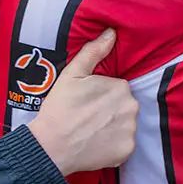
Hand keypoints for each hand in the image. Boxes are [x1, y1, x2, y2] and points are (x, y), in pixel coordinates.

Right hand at [29, 29, 138, 174]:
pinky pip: (124, 144)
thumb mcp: (72, 74)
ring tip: (91, 131)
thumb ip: (93, 51)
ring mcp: (130, 130)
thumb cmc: (60, 109)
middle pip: (124, 106)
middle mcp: (131, 107)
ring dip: (113, 127)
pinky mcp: (127, 150)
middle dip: (110, 110)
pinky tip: (97, 143)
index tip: (87, 103)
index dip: (101, 96)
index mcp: (121, 87)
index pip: (117, 88)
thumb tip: (111, 33)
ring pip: (125, 124)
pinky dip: (113, 144)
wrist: (51, 146)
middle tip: (88, 117)